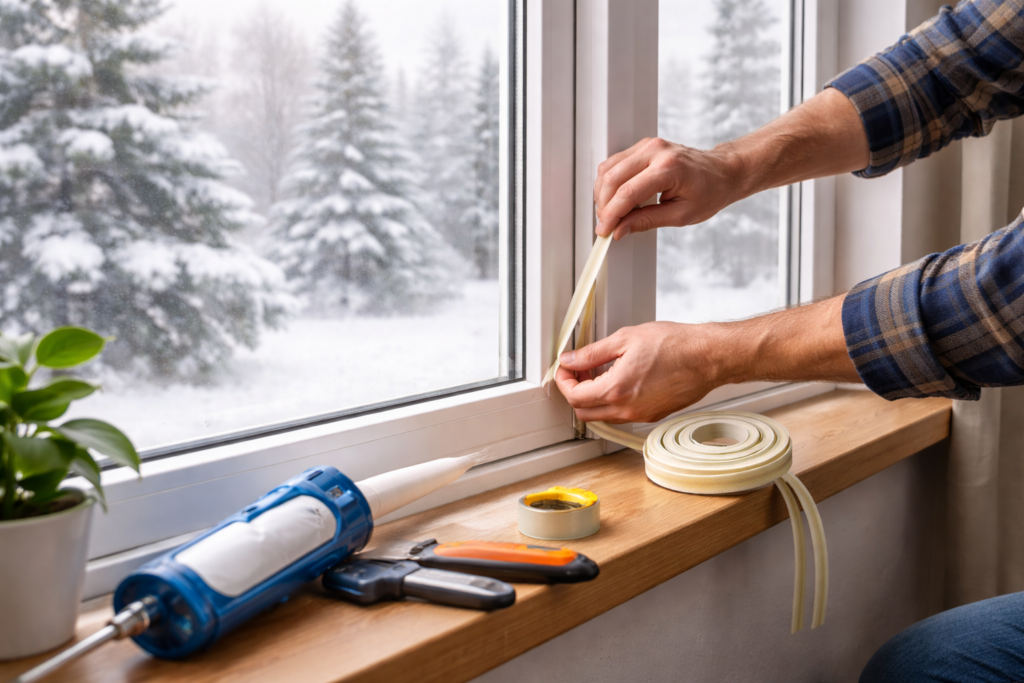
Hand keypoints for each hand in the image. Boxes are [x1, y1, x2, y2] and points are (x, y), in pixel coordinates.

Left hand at [553, 296, 860, 423]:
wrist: (709, 357)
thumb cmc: (675, 344)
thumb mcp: (625, 339)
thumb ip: (592, 353)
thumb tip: (570, 360)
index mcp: (617, 390)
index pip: (574, 396)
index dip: (563, 381)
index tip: (565, 368)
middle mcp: (627, 409)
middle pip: (584, 412)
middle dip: (575, 392)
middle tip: (577, 371)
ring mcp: (641, 415)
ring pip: (603, 416)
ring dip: (593, 398)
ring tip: (599, 372)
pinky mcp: (653, 415)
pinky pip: (622, 415)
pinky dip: (612, 401)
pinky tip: (619, 379)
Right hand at [593, 137, 744, 239]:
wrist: (724, 171)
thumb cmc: (710, 192)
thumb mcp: (681, 215)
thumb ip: (647, 221)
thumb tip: (620, 229)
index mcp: (669, 168)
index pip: (628, 192)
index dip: (611, 215)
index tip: (604, 231)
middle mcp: (656, 151)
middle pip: (613, 178)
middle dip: (604, 205)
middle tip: (605, 225)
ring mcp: (648, 145)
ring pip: (609, 168)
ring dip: (603, 194)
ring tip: (610, 213)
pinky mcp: (644, 146)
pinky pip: (615, 163)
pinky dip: (610, 183)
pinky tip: (616, 199)